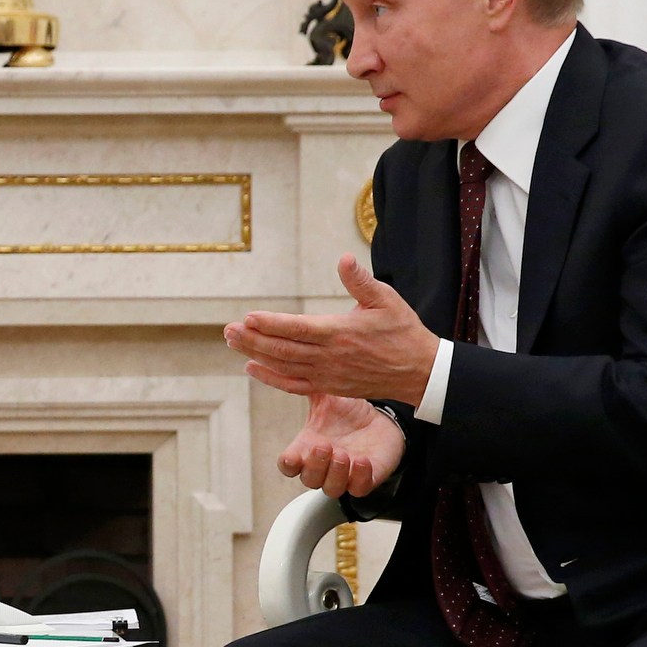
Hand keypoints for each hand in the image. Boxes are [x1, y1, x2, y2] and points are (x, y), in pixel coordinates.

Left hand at [228, 255, 441, 403]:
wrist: (419, 371)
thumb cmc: (402, 331)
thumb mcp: (385, 299)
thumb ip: (360, 281)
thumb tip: (343, 258)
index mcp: (340, 333)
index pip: (297, 329)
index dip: (271, 324)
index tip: (248, 317)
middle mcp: (329, 357)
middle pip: (282, 349)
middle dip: (253, 339)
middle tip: (228, 330)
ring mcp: (327, 375)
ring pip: (283, 366)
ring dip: (256, 355)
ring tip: (233, 342)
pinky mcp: (329, 387)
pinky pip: (293, 385)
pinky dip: (271, 378)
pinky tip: (252, 369)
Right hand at [278, 393, 404, 497]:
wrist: (380, 420)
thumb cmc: (347, 412)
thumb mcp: (326, 397)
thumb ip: (306, 386)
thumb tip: (284, 368)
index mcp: (307, 448)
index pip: (288, 465)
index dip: (288, 464)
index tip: (292, 456)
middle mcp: (323, 466)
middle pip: (309, 479)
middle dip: (315, 466)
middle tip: (324, 446)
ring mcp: (344, 475)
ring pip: (331, 489)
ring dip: (334, 474)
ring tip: (342, 454)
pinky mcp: (365, 479)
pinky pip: (358, 489)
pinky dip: (358, 478)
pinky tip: (361, 461)